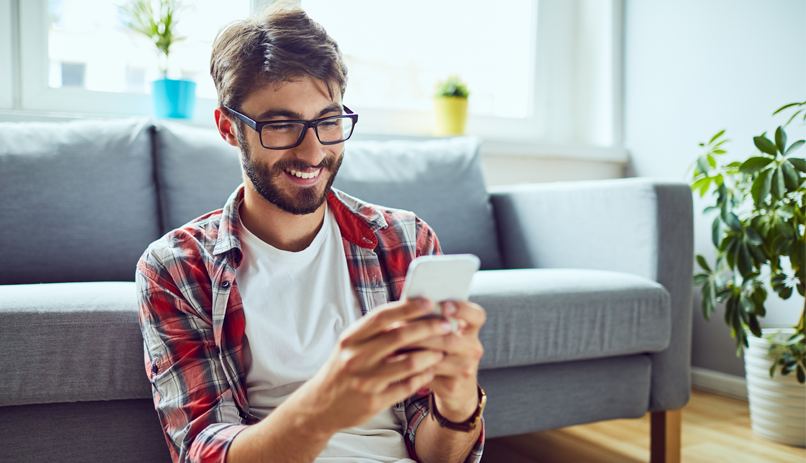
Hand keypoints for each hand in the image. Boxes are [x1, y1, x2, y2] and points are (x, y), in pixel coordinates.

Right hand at [296, 298, 455, 434]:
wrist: (320, 406)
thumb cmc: (342, 369)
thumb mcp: (350, 345)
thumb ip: (374, 331)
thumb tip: (407, 310)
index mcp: (351, 339)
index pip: (382, 316)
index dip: (408, 307)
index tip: (429, 302)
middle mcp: (356, 357)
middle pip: (399, 336)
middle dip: (428, 328)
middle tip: (447, 324)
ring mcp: (365, 380)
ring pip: (408, 363)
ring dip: (430, 354)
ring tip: (442, 350)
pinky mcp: (374, 401)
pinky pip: (407, 386)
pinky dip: (422, 377)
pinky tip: (430, 371)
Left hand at [408, 301, 486, 421]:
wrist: (456, 388)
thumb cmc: (443, 352)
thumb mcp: (445, 334)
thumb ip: (433, 319)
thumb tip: (408, 304)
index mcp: (471, 330)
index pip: (476, 316)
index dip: (462, 309)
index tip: (444, 306)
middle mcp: (473, 349)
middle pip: (450, 338)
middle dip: (423, 332)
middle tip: (400, 326)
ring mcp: (465, 369)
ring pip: (436, 357)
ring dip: (413, 350)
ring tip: (394, 343)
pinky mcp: (452, 386)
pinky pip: (428, 374)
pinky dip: (410, 366)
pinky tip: (397, 360)